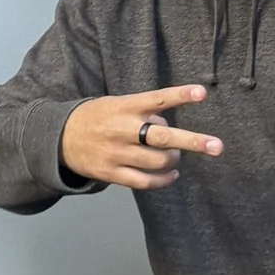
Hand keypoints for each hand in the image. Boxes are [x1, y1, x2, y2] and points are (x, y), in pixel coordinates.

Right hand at [60, 83, 222, 190]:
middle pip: (163, 136)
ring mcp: (117, 153)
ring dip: (174, 159)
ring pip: (158, 161)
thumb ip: (142, 112)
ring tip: (176, 157)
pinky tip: (172, 174)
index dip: (180, 95)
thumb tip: (170, 126)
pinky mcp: (112, 173)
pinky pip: (145, 181)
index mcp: (123, 107)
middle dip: (192, 141)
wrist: (58, 139)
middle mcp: (122, 130)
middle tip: (217, 146)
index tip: (202, 93)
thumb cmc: (95, 118)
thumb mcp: (114, 104)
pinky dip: (163, 180)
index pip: (156, 99)